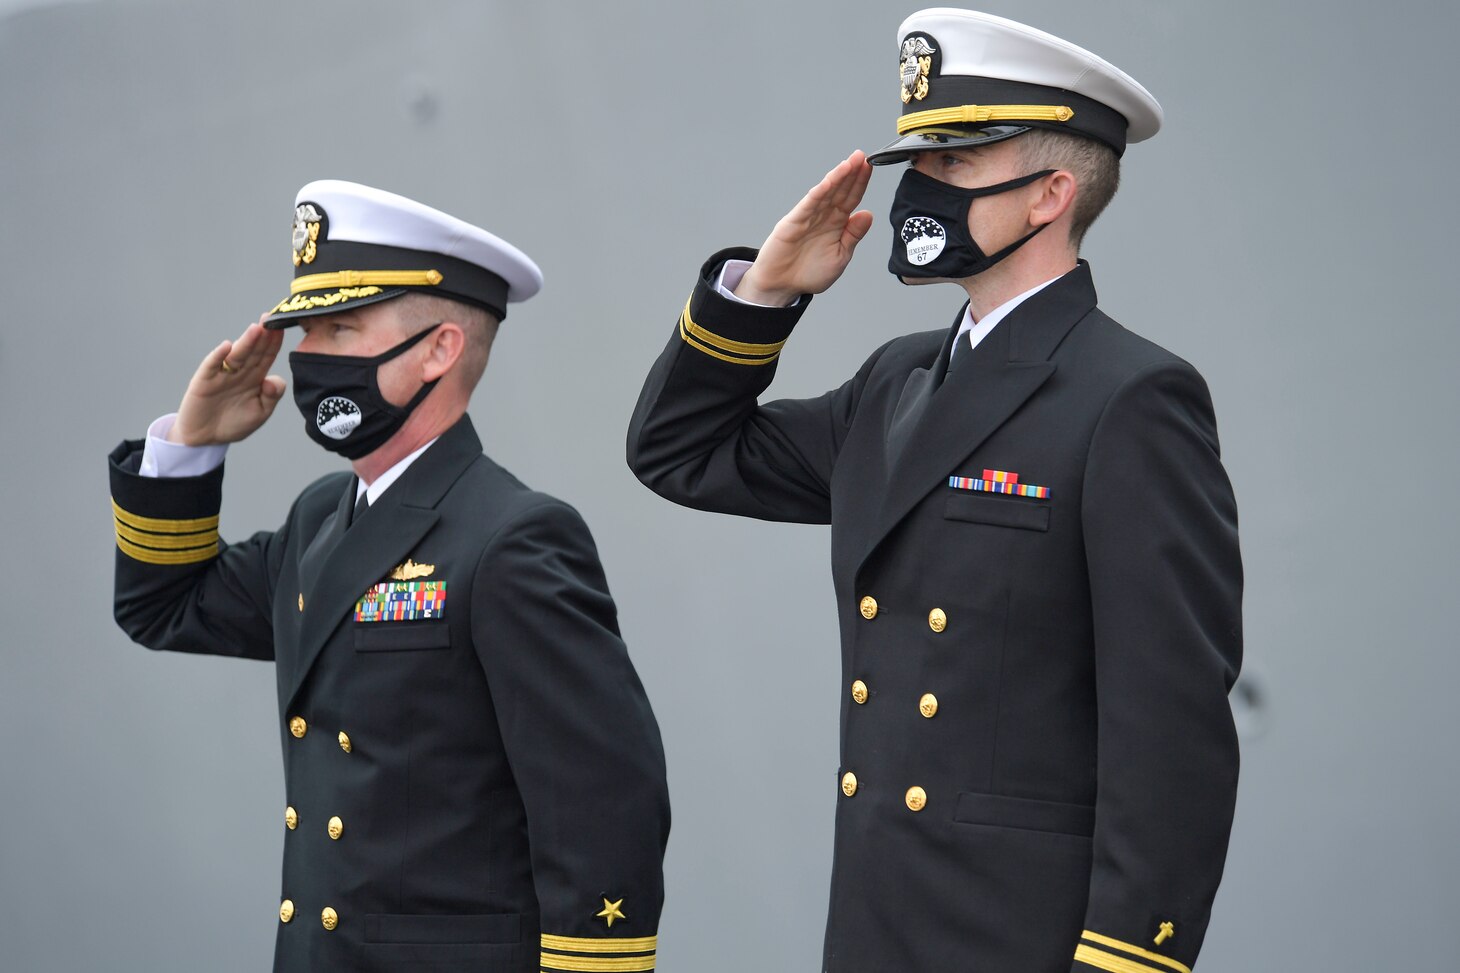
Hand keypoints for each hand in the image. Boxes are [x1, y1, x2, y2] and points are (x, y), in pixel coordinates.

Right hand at [168, 317, 287, 445]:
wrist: (205, 438)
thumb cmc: (234, 423)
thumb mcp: (259, 413)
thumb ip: (271, 397)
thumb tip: (273, 380)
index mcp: (255, 378)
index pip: (267, 356)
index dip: (274, 342)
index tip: (283, 327)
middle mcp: (239, 372)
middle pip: (253, 351)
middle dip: (262, 335)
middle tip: (271, 318)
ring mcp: (222, 374)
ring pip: (236, 355)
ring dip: (246, 342)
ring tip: (256, 329)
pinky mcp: (204, 380)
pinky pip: (212, 365)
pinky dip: (218, 356)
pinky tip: (227, 346)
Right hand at [735, 150, 874, 305]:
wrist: (782, 287)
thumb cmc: (809, 274)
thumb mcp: (840, 257)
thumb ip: (853, 236)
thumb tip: (868, 214)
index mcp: (836, 224)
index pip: (851, 199)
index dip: (860, 183)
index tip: (870, 167)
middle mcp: (823, 217)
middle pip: (840, 191)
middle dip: (851, 174)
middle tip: (862, 156)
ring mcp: (807, 218)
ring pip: (825, 194)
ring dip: (837, 178)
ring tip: (849, 163)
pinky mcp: (792, 223)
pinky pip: (807, 206)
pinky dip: (818, 194)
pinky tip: (828, 182)